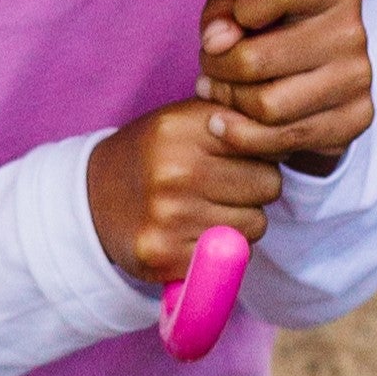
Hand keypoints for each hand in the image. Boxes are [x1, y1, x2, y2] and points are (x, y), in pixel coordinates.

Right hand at [87, 102, 282, 282]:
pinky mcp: (164, 256)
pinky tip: (194, 234)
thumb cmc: (153, 155)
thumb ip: (232, 118)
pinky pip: (232, 257)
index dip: (258, 153)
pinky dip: (222, 251)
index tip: (238, 157)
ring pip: (255, 225)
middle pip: (269, 186)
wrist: (91, 198)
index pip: (263, 144)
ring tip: (206, 210)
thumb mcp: (182, 120)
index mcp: (180, 128)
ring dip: (241, 222)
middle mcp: (174, 171)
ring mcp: (168, 217)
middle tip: (221, 187)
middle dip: (254, 189)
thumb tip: (285, 134)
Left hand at [193, 0, 374, 178]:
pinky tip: (223, 122)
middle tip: (208, 65)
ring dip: (227, 100)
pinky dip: (240, 135)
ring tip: (215, 89)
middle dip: (218, 65)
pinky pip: (280, 139)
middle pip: (257, 58)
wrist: (307, 81)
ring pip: (266, 104)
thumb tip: (216, 39)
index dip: (238, 10)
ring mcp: (357, 80)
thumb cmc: (269, 29)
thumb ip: (222, 6)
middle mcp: (352, 33)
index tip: (225, 26)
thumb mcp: (240, 0)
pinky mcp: (352, 121)